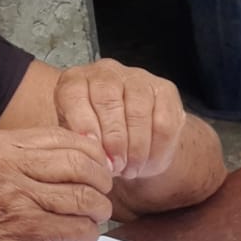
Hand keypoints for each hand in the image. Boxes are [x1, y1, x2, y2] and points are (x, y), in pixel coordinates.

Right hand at [0, 128, 114, 240]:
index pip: (62, 136)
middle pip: (79, 163)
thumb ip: (20, 159)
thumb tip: (73, 157)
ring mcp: (14, 196)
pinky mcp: (22, 228)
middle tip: (104, 192)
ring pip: (82, 196)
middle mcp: (5, 164)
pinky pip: (74, 226)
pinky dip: (88, 233)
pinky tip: (84, 235)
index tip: (99, 166)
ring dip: (98, 209)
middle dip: (102, 180)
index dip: (91, 152)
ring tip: (96, 216)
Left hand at [53, 59, 187, 179]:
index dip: (82, 124)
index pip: (74, 94)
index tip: (91, 150)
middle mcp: (106, 72)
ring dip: (136, 148)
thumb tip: (91, 153)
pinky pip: (164, 122)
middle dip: (113, 140)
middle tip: (115, 166)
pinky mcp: (165, 91)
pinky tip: (148, 162)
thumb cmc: (100, 140)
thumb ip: (80, 144)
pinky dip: (157, 149)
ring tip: (131, 168)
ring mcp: (138, 78)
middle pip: (108, 100)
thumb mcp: (79, 141)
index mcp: (75, 80)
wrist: (133, 141)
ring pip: (138, 112)